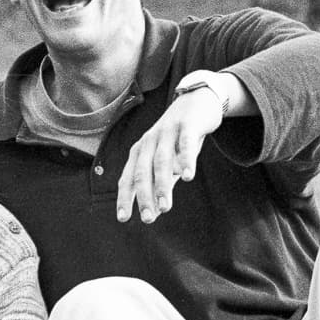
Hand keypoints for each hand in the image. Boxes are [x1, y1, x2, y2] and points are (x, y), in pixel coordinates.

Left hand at [117, 75, 227, 222]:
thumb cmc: (178, 137)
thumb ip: (161, 180)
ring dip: (162, 185)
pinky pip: (185, 144)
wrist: (196, 100)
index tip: (123, 218)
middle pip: (143, 171)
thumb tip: (156, 209)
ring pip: (161, 161)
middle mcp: (149, 141)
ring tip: (165, 207)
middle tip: (148, 218)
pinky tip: (187, 177)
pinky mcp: (187, 125)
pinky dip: (185, 160)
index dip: (125, 197)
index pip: (129, 177)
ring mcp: (167, 132)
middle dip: (143, 196)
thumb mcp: (167, 159)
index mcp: (140, 150)